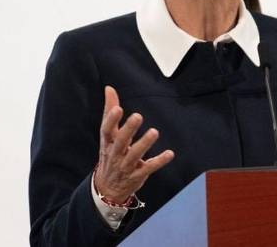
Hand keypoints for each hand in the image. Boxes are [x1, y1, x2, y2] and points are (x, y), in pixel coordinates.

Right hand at [94, 85, 174, 202]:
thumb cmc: (110, 153)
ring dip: (144, 144)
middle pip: (120, 142)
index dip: (111, 120)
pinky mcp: (137, 175)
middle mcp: (115, 154)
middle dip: (128, 130)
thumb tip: (109, 88)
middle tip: (138, 116)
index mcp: (107, 142)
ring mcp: (126, 166)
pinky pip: (149, 168)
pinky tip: (170, 153)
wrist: (107, 187)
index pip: (106, 130)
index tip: (117, 108)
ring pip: (134, 155)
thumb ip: (109, 110)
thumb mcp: (107, 134)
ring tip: (154, 132)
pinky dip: (159, 161)